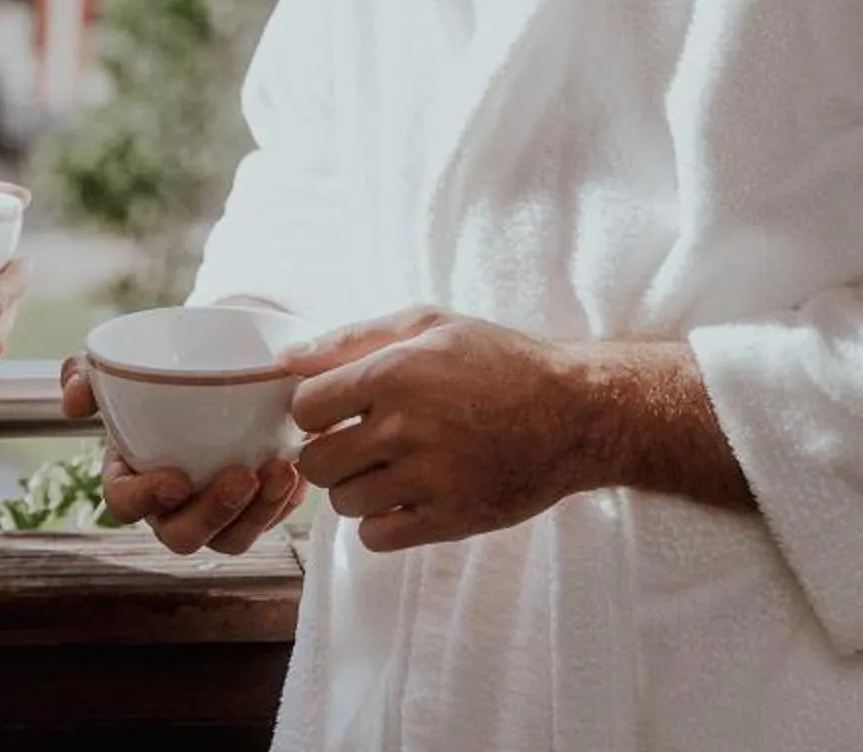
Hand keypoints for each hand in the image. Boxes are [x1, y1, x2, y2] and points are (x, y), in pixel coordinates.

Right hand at [60, 354, 301, 555]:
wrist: (219, 355)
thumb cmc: (161, 366)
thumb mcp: (118, 359)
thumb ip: (84, 372)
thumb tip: (74, 399)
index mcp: (130, 473)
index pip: (124, 503)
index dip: (147, 499)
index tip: (177, 478)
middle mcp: (171, 504)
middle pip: (183, 536)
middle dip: (215, 514)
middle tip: (245, 475)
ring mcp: (215, 511)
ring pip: (233, 538)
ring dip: (260, 513)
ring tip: (285, 470)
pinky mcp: (255, 507)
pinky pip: (272, 520)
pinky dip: (288, 501)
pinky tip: (302, 467)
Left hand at [284, 308, 596, 553]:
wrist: (574, 414)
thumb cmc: (498, 361)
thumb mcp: (429, 324)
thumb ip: (353, 338)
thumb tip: (287, 358)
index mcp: (395, 373)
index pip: (304, 407)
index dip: (314, 410)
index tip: (335, 410)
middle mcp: (407, 427)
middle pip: (316, 463)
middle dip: (327, 453)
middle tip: (356, 445)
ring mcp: (431, 478)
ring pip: (344, 503)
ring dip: (355, 489)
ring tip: (386, 470)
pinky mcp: (452, 518)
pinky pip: (377, 537)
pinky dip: (380, 523)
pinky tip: (404, 498)